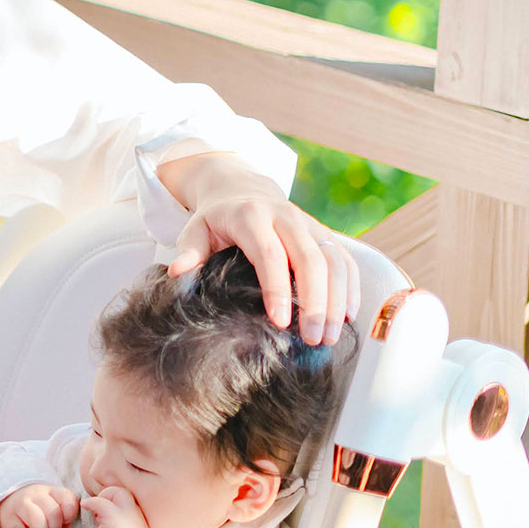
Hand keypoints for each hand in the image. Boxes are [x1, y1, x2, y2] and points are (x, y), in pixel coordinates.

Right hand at [0, 483, 78, 527]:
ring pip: (38, 521)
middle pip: (54, 513)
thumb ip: (65, 515)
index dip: (70, 515)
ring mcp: (21, 506)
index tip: (65, 521)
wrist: (9, 503)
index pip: (68, 500)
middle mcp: (36, 495)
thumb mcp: (54, 504)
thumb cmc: (38, 507)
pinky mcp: (10, 521)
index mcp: (51, 491)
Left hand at [79, 486, 150, 527]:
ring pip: (117, 492)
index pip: (131, 502)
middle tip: (99, 510)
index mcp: (141, 524)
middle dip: (111, 496)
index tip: (105, 514)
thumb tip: (105, 518)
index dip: (117, 504)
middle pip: (127, 493)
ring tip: (95, 513)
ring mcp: (128, 518)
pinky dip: (91, 502)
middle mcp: (138, 518)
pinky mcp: (115, 520)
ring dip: (103, 498)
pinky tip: (85, 506)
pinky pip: (101, 502)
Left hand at [157, 152, 359, 345]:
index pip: (269, 254)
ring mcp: (310, 224)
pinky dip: (351, 287)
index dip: (277, 289)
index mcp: (251, 217)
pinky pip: (346, 259)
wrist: (241, 189)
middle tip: (312, 338)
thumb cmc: (215, 219)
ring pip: (333, 260)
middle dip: (315, 302)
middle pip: (309, 259)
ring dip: (337, 300)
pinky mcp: (324, 233)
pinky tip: (349, 315)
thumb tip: (177, 274)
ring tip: (330, 336)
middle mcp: (286, 217)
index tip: (280, 322)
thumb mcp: (194, 230)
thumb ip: (189, 252)